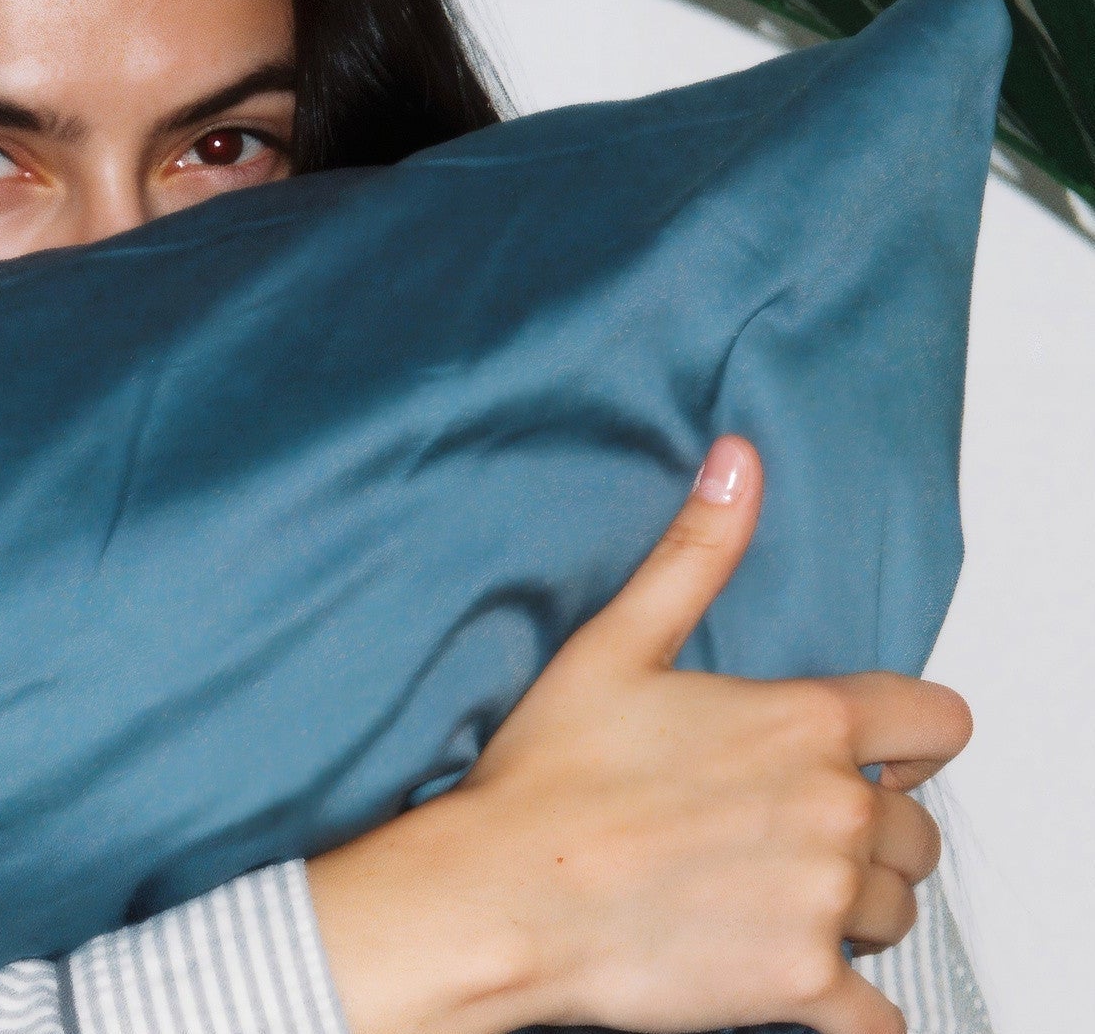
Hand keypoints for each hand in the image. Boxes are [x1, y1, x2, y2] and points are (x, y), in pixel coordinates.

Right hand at [305, 435, 972, 1033]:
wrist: (501, 896)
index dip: (904, 740)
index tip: (864, 757)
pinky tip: (794, 985)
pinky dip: (850, 1010)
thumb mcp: (615, 644)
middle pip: (915, 828)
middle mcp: (833, 809)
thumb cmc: (546, 781)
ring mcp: (823, 900)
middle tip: (780, 836)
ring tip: (768, 898)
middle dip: (861, 833)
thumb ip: (696, 553)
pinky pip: (880, 1018)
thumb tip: (737, 462)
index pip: (939, 724)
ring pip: (896, 911)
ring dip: (849, 910)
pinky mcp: (801, 983)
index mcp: (804, 722)